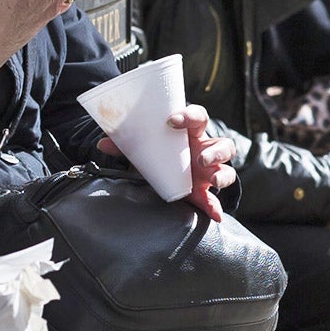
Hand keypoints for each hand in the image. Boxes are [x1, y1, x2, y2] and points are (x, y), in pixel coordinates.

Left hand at [101, 103, 235, 220]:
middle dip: (216, 151)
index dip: (189, 116)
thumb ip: (126, 145)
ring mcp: (208, 171)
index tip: (172, 121)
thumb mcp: (145, 147)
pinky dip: (215, 207)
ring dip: (222, 174)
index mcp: (191, 134)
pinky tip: (215, 214)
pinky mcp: (204, 191)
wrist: (165, 171)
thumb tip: (103, 144)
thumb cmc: (160, 152)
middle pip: (224, 144)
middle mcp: (205, 150)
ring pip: (227, 169)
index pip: (198, 117)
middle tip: (201, 158)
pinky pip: (215, 200)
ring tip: (213, 180)